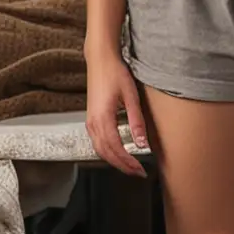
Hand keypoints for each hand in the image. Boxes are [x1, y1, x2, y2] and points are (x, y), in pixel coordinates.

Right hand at [86, 51, 147, 176]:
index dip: (128, 163)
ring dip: (114, 160)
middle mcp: (93, 123)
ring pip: (100, 150)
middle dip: (122, 166)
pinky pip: (97, 142)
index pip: (116, 149)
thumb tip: (143, 143)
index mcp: (103, 119)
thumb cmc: (115, 74)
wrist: (100, 60)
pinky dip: (107, 152)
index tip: (140, 170)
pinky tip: (118, 152)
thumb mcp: (131, 97)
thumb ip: (136, 121)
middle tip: (138, 173)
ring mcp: (90, 122)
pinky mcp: (91, 119)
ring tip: (130, 166)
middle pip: (106, 153)